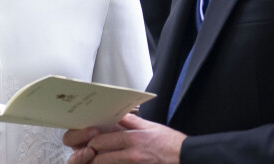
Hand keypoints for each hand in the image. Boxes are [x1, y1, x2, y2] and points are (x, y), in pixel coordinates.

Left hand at [64, 114, 185, 162]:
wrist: (184, 157)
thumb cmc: (169, 142)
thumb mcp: (150, 126)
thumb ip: (130, 120)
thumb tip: (116, 115)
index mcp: (133, 139)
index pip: (102, 140)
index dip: (92, 141)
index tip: (89, 139)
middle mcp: (131, 154)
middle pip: (100, 157)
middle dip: (91, 154)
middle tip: (88, 151)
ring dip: (98, 162)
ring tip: (96, 158)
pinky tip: (108, 162)